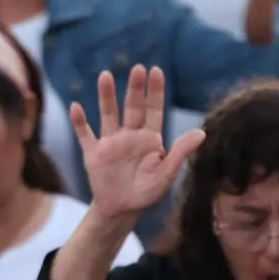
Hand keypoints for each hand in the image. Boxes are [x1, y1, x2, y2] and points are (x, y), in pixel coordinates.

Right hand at [72, 65, 204, 222]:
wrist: (121, 210)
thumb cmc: (146, 192)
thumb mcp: (166, 174)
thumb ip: (181, 153)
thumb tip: (202, 132)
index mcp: (149, 138)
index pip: (153, 110)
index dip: (155, 92)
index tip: (156, 71)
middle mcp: (130, 135)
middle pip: (132, 107)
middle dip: (134, 89)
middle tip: (137, 69)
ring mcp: (110, 143)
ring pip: (108, 114)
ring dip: (106, 96)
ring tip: (105, 76)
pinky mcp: (93, 154)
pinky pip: (85, 135)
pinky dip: (79, 122)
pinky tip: (76, 107)